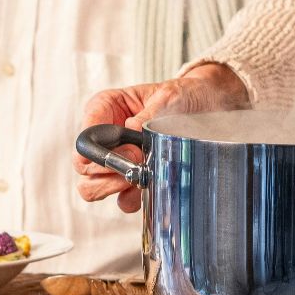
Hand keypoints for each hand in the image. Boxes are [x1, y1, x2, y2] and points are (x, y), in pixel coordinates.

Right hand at [75, 62, 249, 212]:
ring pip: (95, 188)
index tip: (132, 153)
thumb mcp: (169, 97)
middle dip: (109, 174)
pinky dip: (135, 199)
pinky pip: (122, 200)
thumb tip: (131, 133)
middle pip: (84, 168)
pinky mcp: (132, 178)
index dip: (101, 152)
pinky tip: (154, 185)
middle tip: (139, 167)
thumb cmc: (185, 94)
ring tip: (146, 177)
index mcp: (105, 108)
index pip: (84, 138)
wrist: (211, 106)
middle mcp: (105, 136)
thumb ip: (147, 116)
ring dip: (119, 188)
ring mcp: (117, 160)